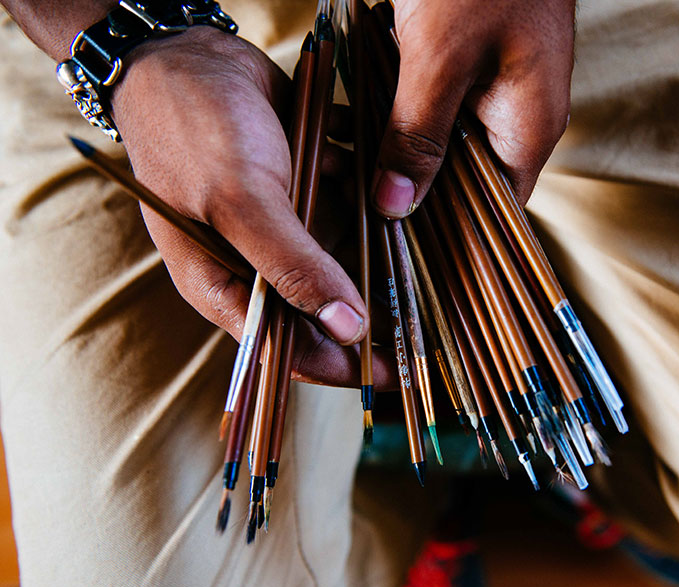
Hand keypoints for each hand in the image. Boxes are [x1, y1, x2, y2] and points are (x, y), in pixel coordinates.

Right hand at [110, 26, 394, 387]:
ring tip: (416, 260)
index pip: (287, 348)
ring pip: (341, 254)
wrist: (187, 51)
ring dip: (374, 252)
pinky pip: (346, 205)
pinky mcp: (301, 186)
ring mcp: (280, 223)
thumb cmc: (195, 130)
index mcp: (223, 284)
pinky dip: (367, 200)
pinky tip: (390, 196)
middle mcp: (253, 261)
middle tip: (419, 319)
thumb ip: (293, 266)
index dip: (340, 365)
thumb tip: (347, 328)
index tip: (394, 372)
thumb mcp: (243, 204)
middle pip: (320, 305)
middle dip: (368, 311)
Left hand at [371, 0, 574, 217]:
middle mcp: (515, 116)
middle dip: (404, 183)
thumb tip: (395, 202)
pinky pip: (429, 104)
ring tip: (342, 152)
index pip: (492, 211)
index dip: (444, 229)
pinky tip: (352, 113)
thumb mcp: (441, 59)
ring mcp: (492, 88)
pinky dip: (393, 109)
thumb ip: (418, 133)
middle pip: (459, 177)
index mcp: (528, 129)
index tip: (393, 238)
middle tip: (351, 188)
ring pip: (437, 140)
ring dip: (391, 145)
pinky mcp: (467, 62)